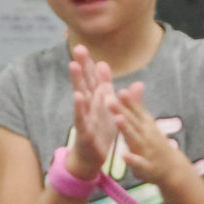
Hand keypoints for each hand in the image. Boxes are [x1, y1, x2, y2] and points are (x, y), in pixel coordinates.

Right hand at [63, 46, 119, 180]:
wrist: (92, 157)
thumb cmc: (101, 132)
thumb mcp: (112, 111)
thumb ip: (119, 94)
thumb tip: (130, 78)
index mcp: (97, 100)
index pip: (94, 79)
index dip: (90, 64)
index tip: (83, 46)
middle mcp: (89, 106)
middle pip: (85, 82)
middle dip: (82, 66)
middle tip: (78, 48)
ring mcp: (85, 117)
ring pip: (81, 96)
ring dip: (77, 81)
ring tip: (73, 65)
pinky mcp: (85, 131)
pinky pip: (82, 118)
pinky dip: (79, 108)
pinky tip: (77, 96)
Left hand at [112, 88, 193, 190]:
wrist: (173, 169)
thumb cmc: (155, 143)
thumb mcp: (148, 123)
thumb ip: (139, 105)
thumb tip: (135, 84)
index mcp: (145, 124)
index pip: (135, 110)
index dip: (126, 101)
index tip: (118, 89)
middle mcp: (146, 135)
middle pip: (132, 121)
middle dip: (121, 111)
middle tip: (109, 100)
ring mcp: (147, 151)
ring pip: (134, 139)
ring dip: (126, 129)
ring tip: (117, 119)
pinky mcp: (146, 167)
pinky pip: (138, 163)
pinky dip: (132, 160)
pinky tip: (124, 156)